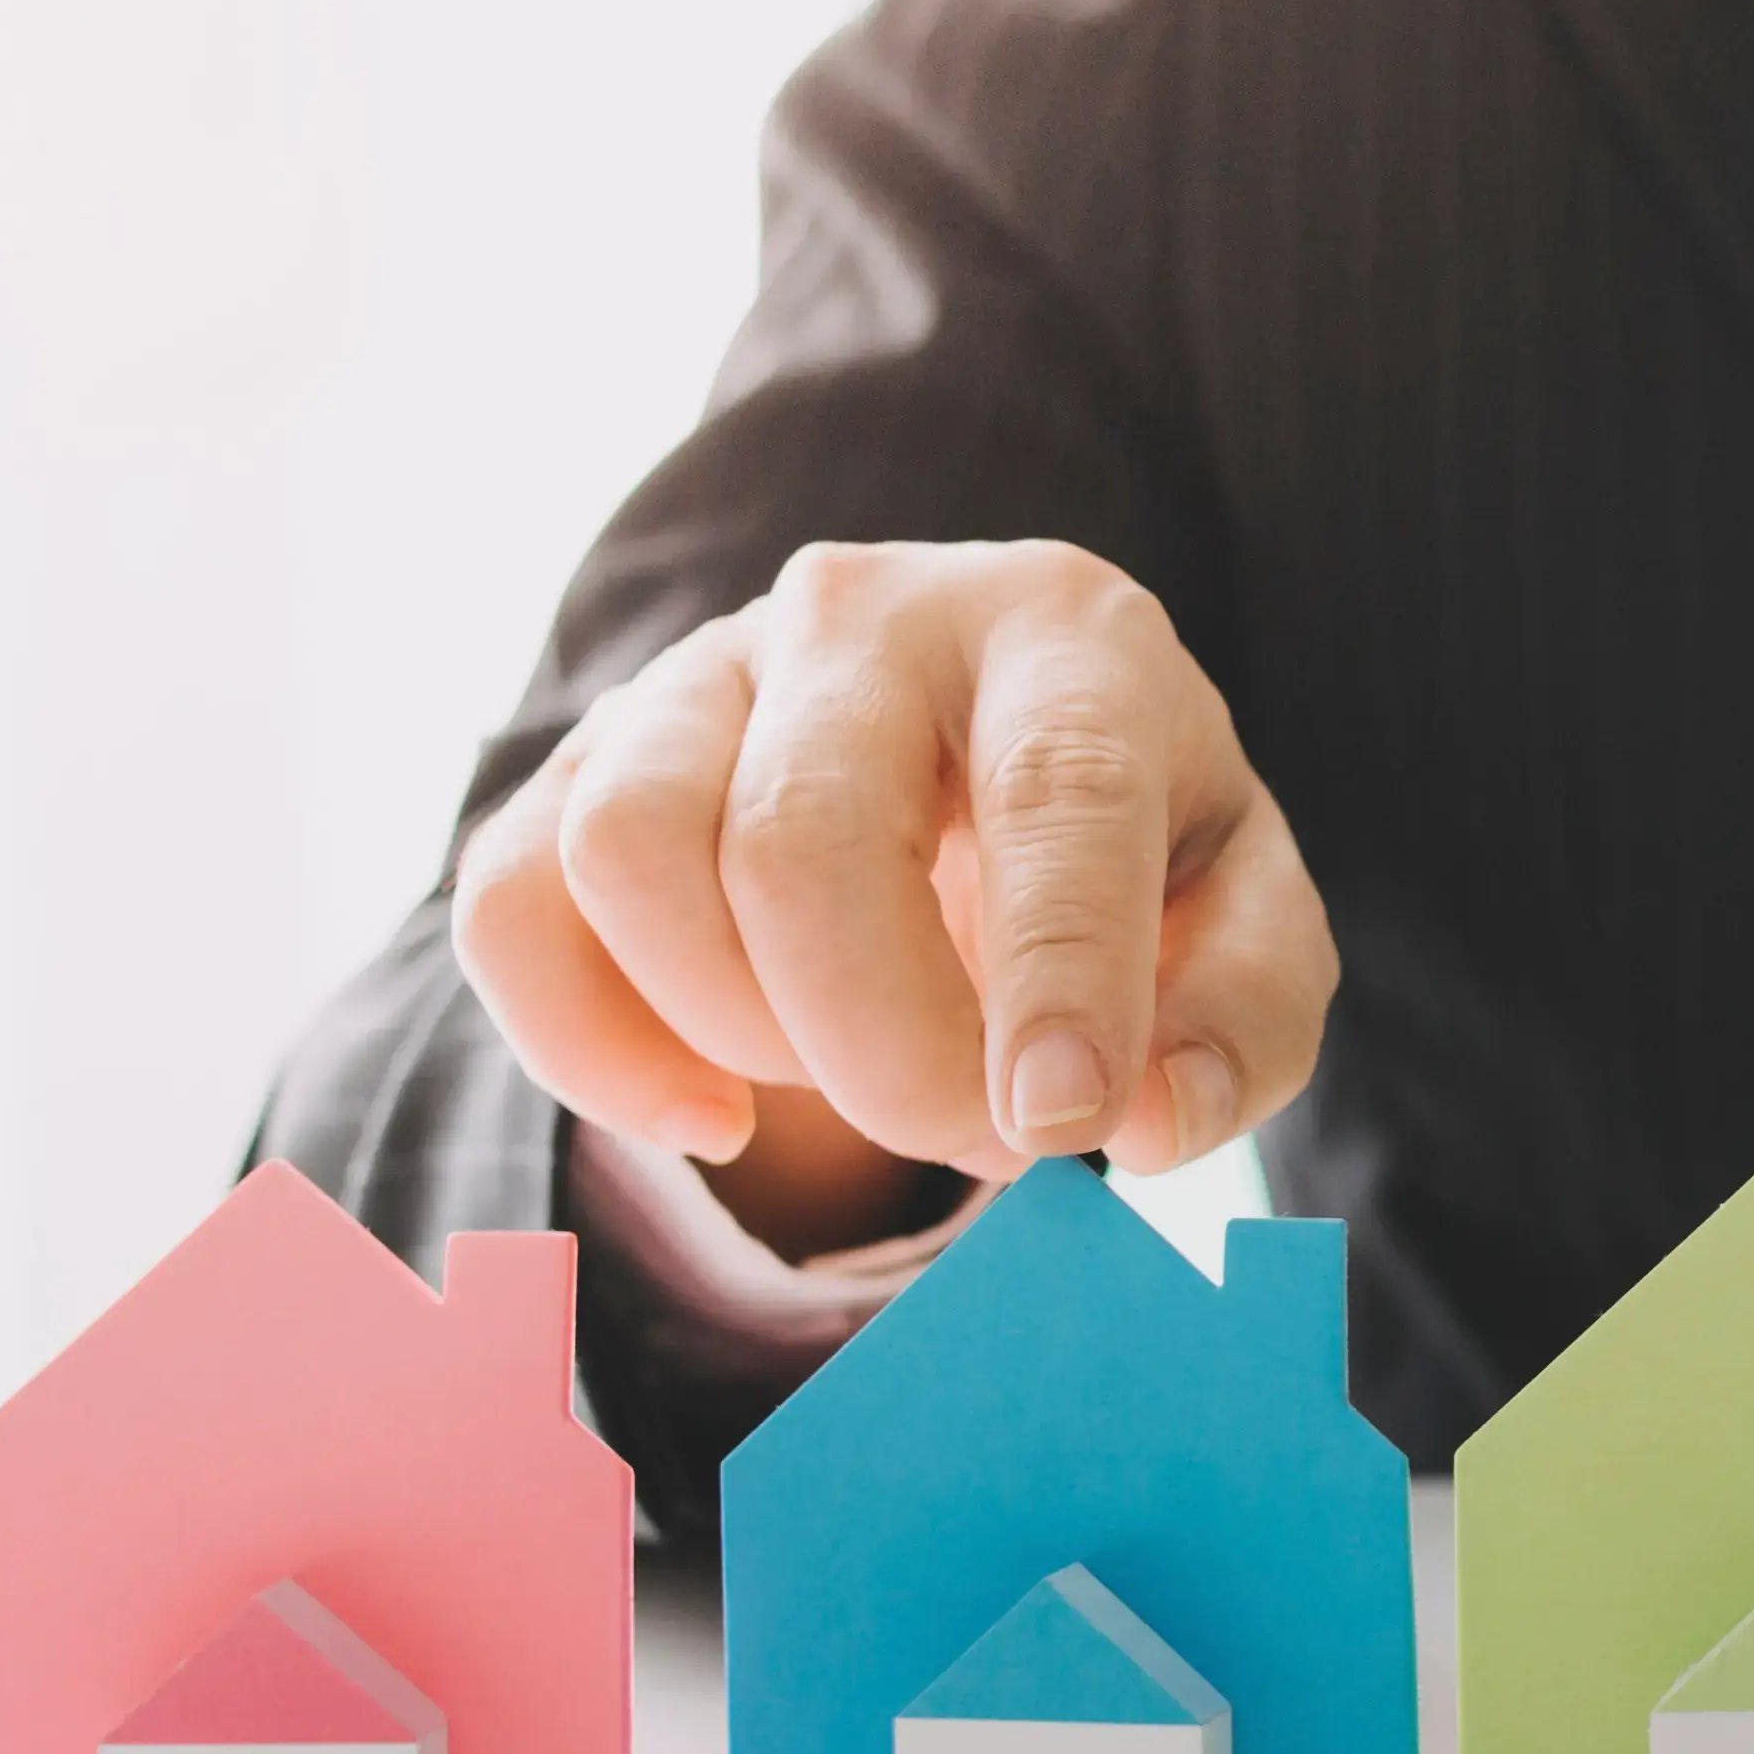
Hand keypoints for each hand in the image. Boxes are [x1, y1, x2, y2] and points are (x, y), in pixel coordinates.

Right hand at [451, 541, 1337, 1239]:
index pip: (1053, 790)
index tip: (1057, 1126)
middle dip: (883, 1048)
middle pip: (806, 837)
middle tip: (977, 1138)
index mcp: (1066, 635)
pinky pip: (511, 906)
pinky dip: (590, 1050)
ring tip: (851, 1073)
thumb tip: (1145, 1120)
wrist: (983, 765)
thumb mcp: (1243, 921)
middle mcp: (870, 615)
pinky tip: (713, 1114)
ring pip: (632, 854)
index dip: (1056, 971)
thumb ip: (1239, 1018)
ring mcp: (701, 672)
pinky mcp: (583, 757)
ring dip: (739, 1033)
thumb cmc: (1132, 852)